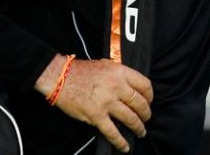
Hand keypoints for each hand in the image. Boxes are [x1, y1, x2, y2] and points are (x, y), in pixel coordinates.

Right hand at [36, 56, 152, 152]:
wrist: (60, 77)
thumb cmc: (81, 70)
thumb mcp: (106, 64)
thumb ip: (120, 74)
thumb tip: (131, 85)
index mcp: (120, 72)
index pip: (145, 85)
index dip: (150, 96)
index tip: (149, 101)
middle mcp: (117, 87)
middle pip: (140, 103)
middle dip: (146, 114)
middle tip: (146, 118)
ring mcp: (107, 102)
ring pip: (130, 118)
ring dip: (138, 127)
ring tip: (140, 131)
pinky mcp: (96, 115)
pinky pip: (113, 132)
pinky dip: (120, 141)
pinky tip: (125, 146)